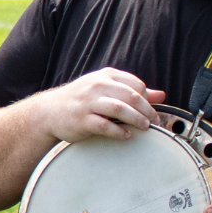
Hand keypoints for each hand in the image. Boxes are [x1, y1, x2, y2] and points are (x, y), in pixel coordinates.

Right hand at [28, 68, 165, 142]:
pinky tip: (126, 136)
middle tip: (154, 122)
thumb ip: (133, 91)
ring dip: (137, 119)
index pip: (136, 85)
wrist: (50, 111)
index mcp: (105, 76)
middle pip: (132, 96)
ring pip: (120, 109)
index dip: (147, 99)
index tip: (152, 111)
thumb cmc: (82, 101)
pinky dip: (119, 132)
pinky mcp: (82, 119)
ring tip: (145, 128)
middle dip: (147, 111)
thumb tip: (161, 95)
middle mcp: (97, 86)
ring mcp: (88, 103)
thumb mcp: (106, 90)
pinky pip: (105, 126)